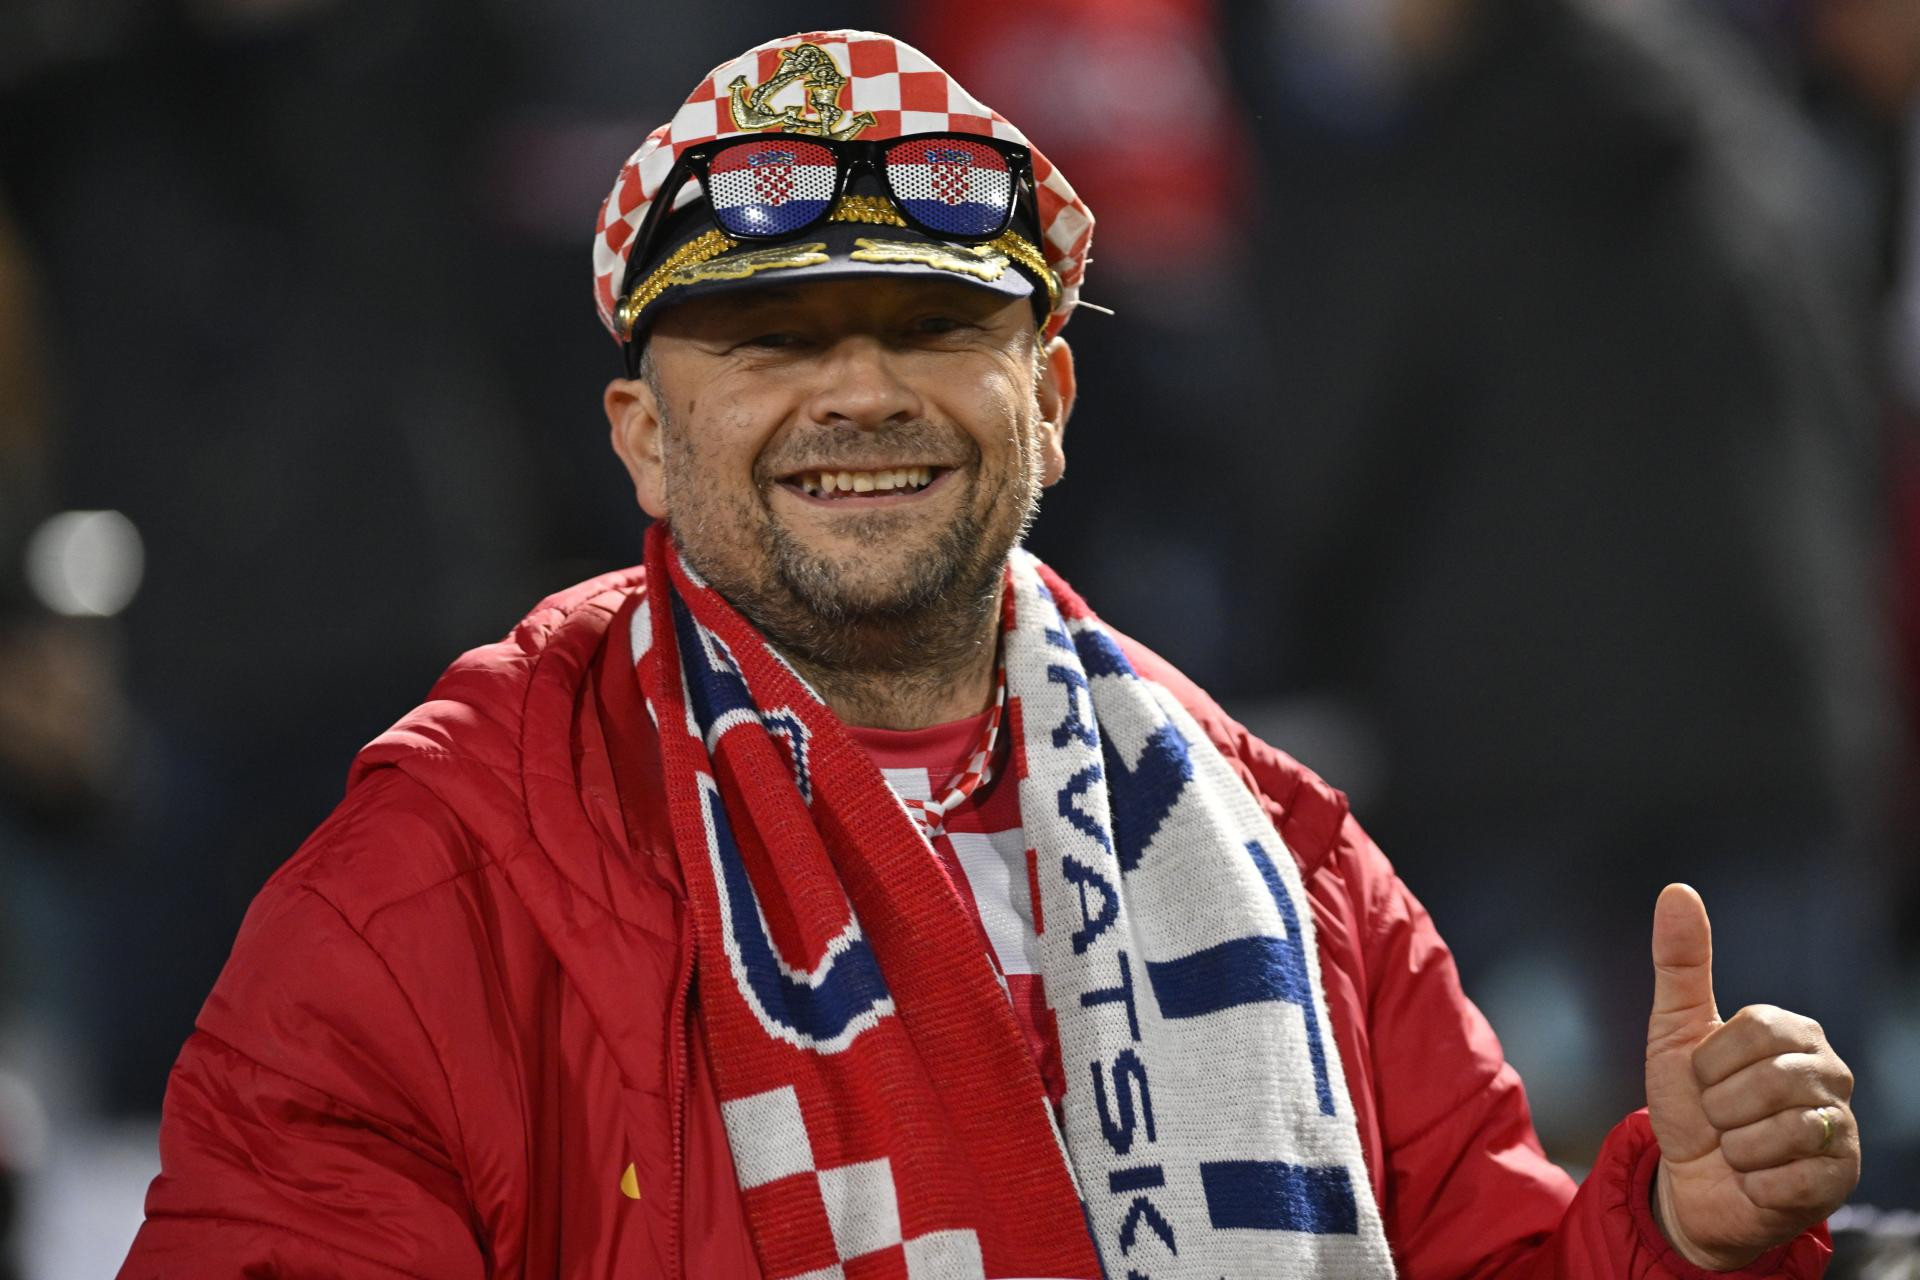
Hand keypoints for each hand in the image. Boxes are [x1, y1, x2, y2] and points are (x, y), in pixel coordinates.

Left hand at [1644, 884, 1858, 1269]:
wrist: (1690, 1181)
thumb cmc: (1688, 1103)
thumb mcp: (1674, 1030)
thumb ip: (1680, 962)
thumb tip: (1678, 891)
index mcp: (1794, 1032)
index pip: (1754, 1031)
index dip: (1711, 1063)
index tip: (1705, 1077)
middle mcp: (1830, 1074)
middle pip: (1770, 1082)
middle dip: (1722, 1107)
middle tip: (1720, 1118)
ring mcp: (1841, 1126)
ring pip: (1779, 1132)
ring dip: (1737, 1147)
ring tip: (1737, 1147)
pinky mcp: (1842, 1178)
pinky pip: (1789, 1178)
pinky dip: (1754, 1182)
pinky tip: (1755, 1178)